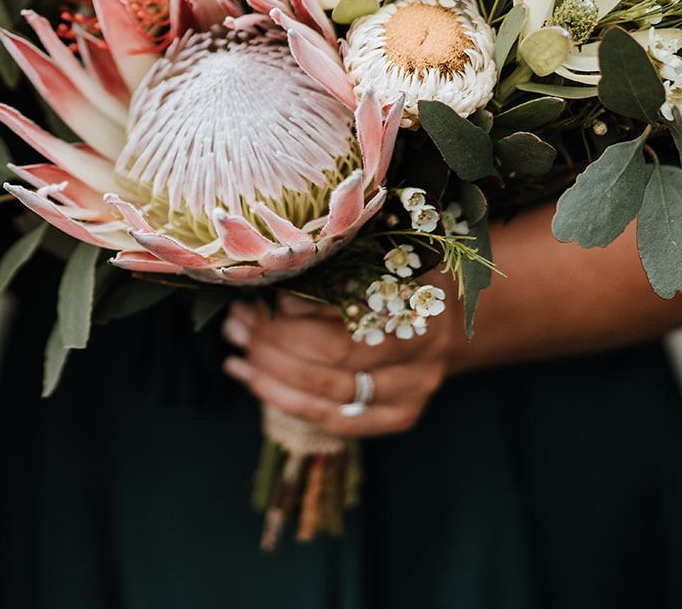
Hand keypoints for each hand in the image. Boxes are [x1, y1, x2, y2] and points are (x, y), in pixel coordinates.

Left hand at [221, 289, 462, 437]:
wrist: (446, 323)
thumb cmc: (397, 282)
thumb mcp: (375, 262)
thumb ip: (333, 271)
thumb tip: (270, 283)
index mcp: (417, 301)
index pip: (344, 318)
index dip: (296, 313)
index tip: (259, 297)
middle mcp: (422, 351)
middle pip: (333, 358)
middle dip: (273, 340)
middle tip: (237, 322)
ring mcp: (413, 390)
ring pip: (328, 393)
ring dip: (270, 372)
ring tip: (235, 352)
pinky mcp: (400, 417)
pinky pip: (334, 419)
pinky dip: (285, 400)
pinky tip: (251, 378)